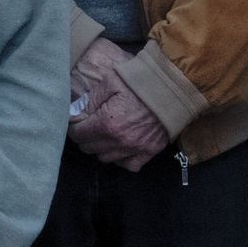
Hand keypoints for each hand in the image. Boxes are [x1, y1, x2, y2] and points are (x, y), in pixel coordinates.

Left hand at [69, 40, 170, 169]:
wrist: (174, 86)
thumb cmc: (141, 80)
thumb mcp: (110, 81)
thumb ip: (90, 99)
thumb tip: (74, 112)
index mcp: (106, 123)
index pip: (78, 134)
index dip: (74, 126)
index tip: (76, 119)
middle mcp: (119, 141)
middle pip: (89, 148)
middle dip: (85, 136)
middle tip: (89, 124)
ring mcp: (135, 149)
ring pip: (105, 158)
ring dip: (101, 147)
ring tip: (104, 134)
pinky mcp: (150, 151)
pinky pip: (129, 165)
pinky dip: (121, 159)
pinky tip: (120, 147)